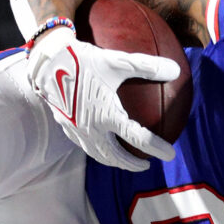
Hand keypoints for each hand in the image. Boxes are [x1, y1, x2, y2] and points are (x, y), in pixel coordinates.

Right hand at [27, 26, 178, 171]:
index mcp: (106, 115)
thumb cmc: (84, 59)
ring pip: (97, 154)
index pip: (138, 138)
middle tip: (145, 164)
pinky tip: (100, 141)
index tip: (170, 154)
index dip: (156, 148)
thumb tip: (176, 69)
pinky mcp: (64, 124)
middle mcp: (91, 128)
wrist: (47, 61)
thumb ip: (147, 66)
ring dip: (113, 161)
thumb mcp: (118, 61)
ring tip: (123, 159)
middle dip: (131, 164)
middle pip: (115, 157)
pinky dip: (97, 150)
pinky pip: (83, 145)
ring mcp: (75, 129)